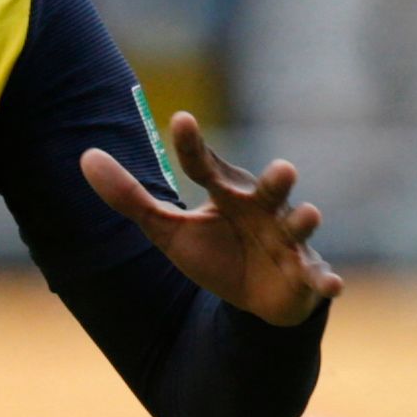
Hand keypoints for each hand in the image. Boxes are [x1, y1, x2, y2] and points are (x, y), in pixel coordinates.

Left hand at [83, 114, 341, 325]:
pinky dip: (324, 281)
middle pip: (269, 188)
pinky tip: (331, 286)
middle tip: (282, 169)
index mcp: (228, 192)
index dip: (193, 146)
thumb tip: (85, 156)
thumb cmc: (215, 251)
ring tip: (310, 213)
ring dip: (305, 220)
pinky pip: (316, 276)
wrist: (255, 296)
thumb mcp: (166, 229)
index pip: (206, 166)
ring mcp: (288, 239)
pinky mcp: (304, 273)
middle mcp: (263, 208)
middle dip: (276, 178)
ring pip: (299, 226)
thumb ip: (129, 196)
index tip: (179, 120)